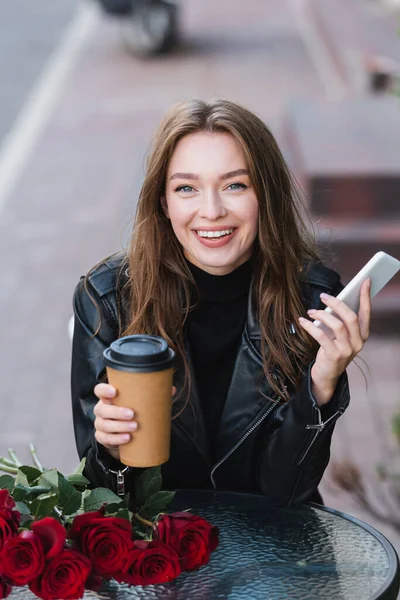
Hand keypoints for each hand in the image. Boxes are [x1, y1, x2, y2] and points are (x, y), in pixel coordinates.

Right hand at [93, 383, 176, 460]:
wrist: (125, 435)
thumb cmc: (133, 413)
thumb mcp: (141, 404)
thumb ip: (154, 396)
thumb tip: (172, 389)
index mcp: (109, 398)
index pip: (99, 390)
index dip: (104, 390)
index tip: (115, 391)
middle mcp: (102, 409)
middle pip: (103, 409)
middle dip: (117, 412)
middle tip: (132, 414)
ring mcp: (100, 424)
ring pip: (104, 424)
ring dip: (119, 426)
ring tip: (134, 427)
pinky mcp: (102, 437)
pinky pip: (105, 438)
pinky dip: (116, 439)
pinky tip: (127, 438)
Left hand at [298, 278, 370, 404]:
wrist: (326, 376)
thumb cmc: (332, 350)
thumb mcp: (340, 336)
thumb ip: (340, 322)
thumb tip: (333, 300)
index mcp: (362, 335)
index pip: (366, 313)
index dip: (366, 297)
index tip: (365, 281)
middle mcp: (358, 343)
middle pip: (351, 317)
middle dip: (337, 303)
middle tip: (324, 296)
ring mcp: (347, 351)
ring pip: (337, 325)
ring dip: (322, 315)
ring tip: (311, 311)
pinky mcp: (334, 356)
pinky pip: (321, 336)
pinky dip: (310, 326)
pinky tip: (302, 321)